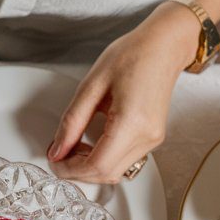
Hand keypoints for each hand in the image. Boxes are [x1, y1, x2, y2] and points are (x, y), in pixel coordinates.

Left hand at [47, 2, 201, 183]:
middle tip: (60, 154)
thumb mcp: (91, 85)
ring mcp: (153, 140)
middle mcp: (146, 137)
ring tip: (76, 145)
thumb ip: (72, 122)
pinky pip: (124, 161)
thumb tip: (57, 150)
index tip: (55, 161)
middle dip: (78, 170)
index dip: (71, 169)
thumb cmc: (133, 55)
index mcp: (132, 122)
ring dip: (91, 166)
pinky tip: (94, 143)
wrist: (163, 45)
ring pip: (115, 172)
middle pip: (106, 173)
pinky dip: (105, 159)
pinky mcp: (153, 138)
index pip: (97, 165)